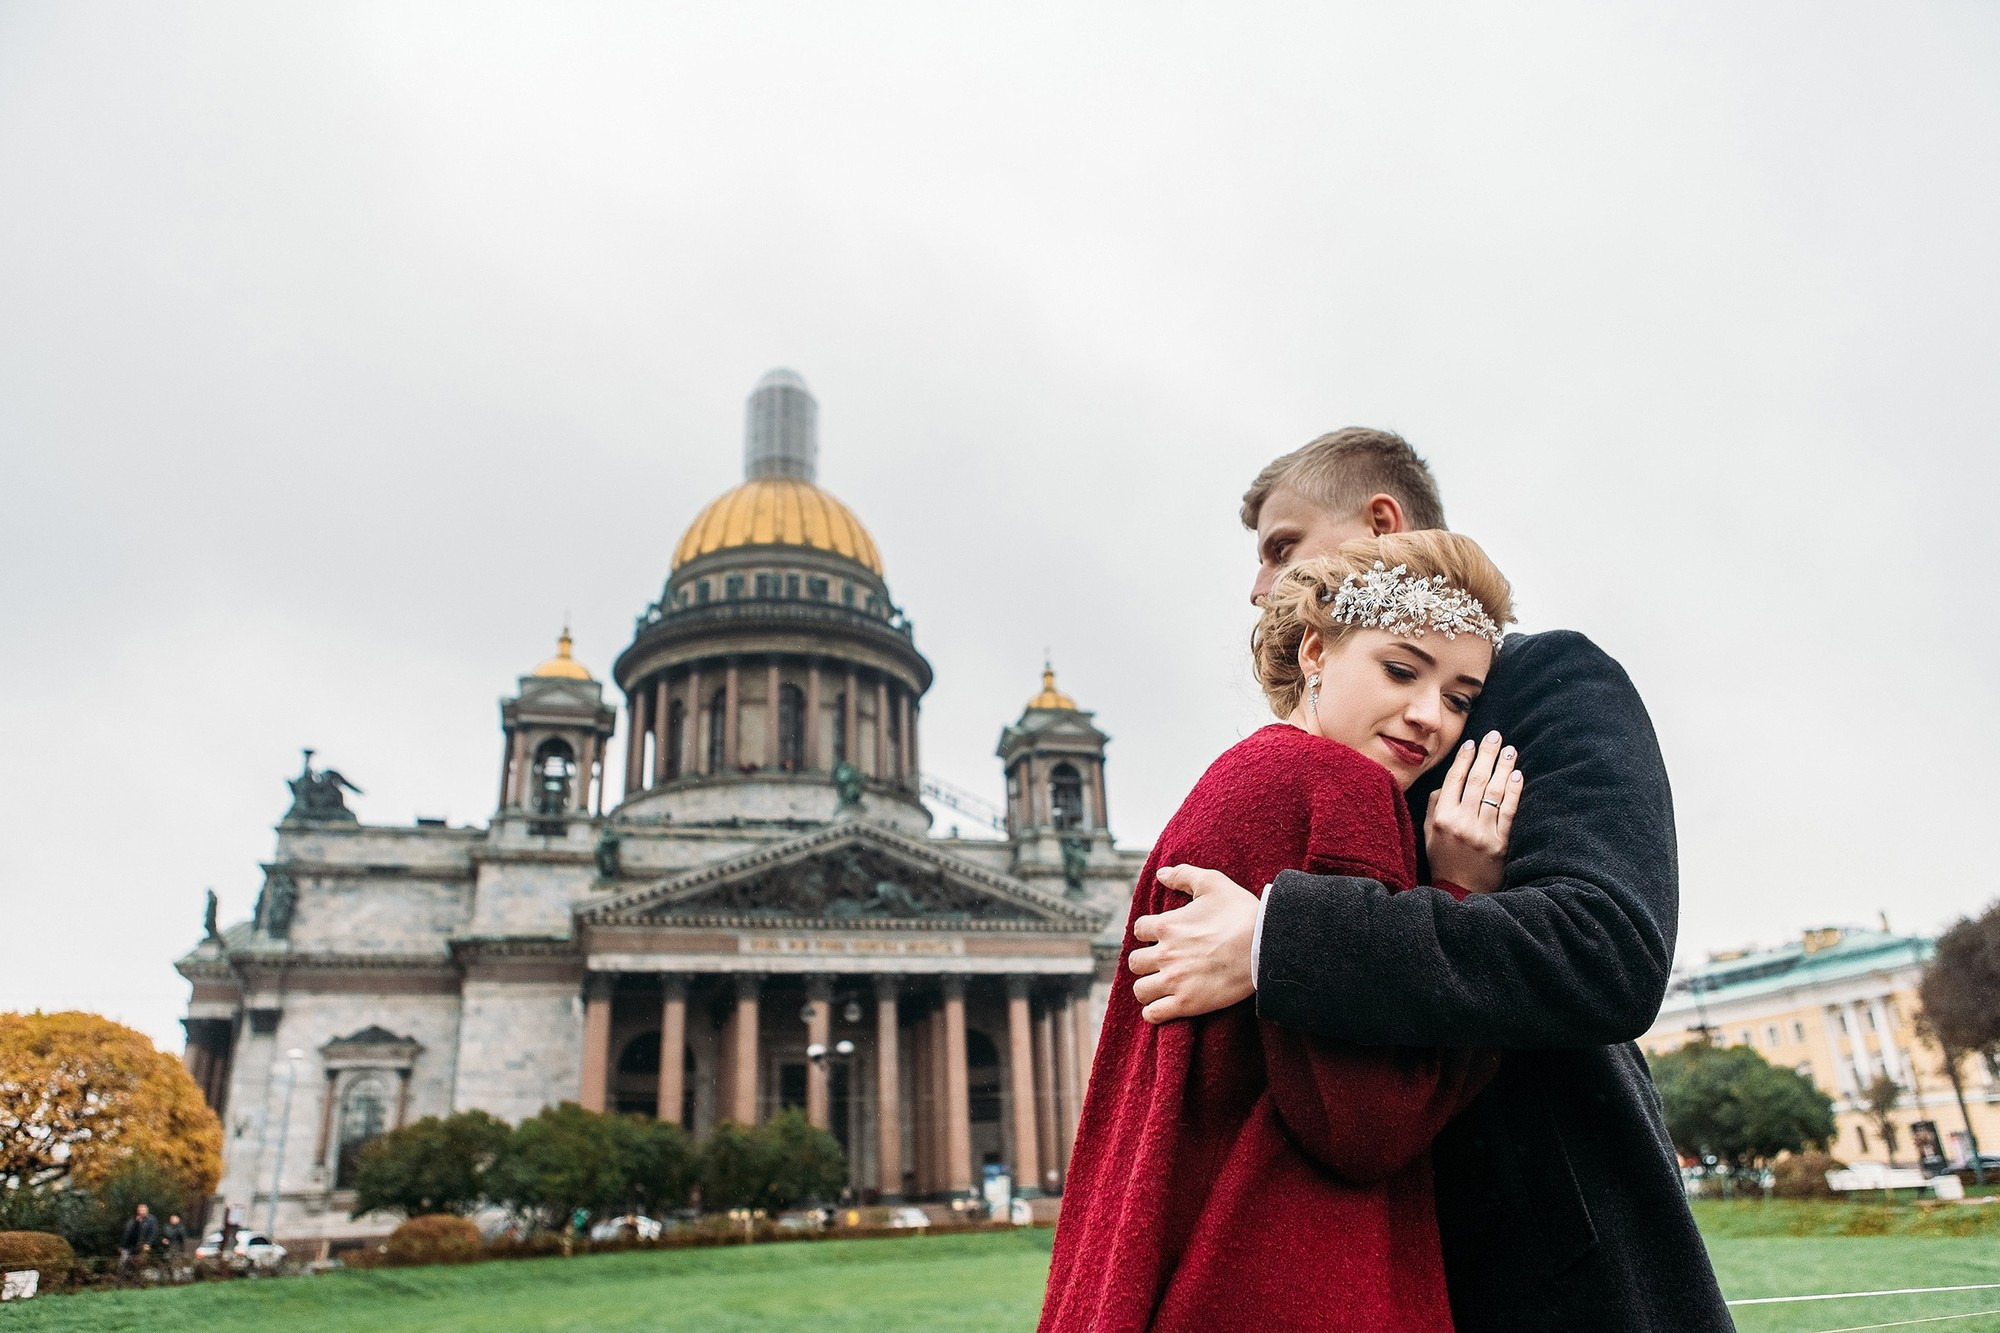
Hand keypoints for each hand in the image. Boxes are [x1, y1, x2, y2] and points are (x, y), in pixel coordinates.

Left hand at [1127, 864, 1259, 1022]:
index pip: (1139, 930)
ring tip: (1161, 986)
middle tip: (1161, 963)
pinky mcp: (1187, 1003)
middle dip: (1145, 962)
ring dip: (1148, 988)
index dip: (1149, 932)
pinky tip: (1164, 1006)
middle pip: (1135, 962)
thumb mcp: (1213, 883)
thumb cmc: (1241, 912)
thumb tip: (1161, 873)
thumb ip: (1184, 875)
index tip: (1161, 937)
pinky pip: (1153, 1014)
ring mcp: (1174, 981)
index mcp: (1167, 925)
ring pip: (1140, 990)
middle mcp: (1165, 954)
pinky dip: (1154, 1012)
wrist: (1265, 945)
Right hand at [1424, 730, 1522, 894]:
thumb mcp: (1428, 834)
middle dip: (1487, 755)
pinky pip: (1509, 813)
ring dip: (1504, 768)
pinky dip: (1514, 792)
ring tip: (1510, 750)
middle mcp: (1461, 823)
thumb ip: (1434, 806)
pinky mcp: (1500, 844)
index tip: (1473, 744)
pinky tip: (1518, 776)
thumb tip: (1447, 783)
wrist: (1460, 894)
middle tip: (1496, 736)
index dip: (1465, 760)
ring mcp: (1482, 833)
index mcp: (1441, 818)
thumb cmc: (1443, 861)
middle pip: (1477, 781)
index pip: (1454, 780)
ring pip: (1495, 793)